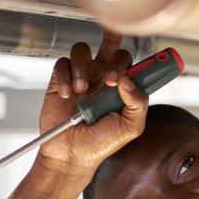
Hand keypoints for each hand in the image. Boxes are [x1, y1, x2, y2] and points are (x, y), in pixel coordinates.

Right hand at [37, 31, 147, 171]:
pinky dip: (65, 77)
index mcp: (123, 85)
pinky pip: (62, 63)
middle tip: (110, 78)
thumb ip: (138, 103)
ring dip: (82, 68)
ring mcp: (82, 76)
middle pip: (110, 44)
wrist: (71, 155)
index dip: (130, 63)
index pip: (131, 60)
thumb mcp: (130, 127)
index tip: (123, 80)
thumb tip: (129, 81)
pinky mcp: (61, 80)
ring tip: (82, 91)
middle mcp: (103, 76)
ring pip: (82, 49)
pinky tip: (67, 95)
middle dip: (110, 48)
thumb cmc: (102, 142)